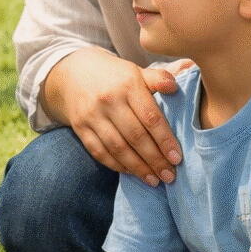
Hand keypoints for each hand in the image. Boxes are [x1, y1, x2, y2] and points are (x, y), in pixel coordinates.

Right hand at [46, 48, 182, 185]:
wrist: (73, 72)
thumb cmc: (114, 76)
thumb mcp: (136, 71)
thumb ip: (158, 78)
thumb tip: (175, 86)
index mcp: (127, 84)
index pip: (150, 117)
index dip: (165, 140)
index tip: (177, 158)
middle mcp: (108, 99)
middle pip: (135, 136)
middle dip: (155, 159)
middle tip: (170, 176)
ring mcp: (91, 114)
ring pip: (117, 147)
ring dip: (137, 167)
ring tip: (154, 180)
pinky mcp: (79, 126)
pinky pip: (99, 150)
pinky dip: (116, 164)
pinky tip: (131, 172)